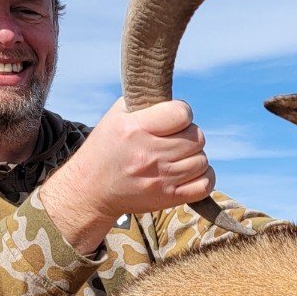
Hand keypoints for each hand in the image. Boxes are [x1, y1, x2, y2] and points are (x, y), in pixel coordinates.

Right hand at [36, 98, 215, 253]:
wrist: (91, 189)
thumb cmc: (107, 147)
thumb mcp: (116, 116)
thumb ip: (145, 101)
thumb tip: (174, 97)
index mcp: (135, 129)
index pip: (181, 114)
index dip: (182, 113)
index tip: (172, 118)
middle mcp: (148, 155)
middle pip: (196, 138)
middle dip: (188, 134)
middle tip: (174, 139)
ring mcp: (159, 179)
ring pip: (202, 160)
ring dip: (194, 156)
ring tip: (177, 156)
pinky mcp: (167, 198)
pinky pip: (205, 185)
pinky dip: (204, 177)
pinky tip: (189, 172)